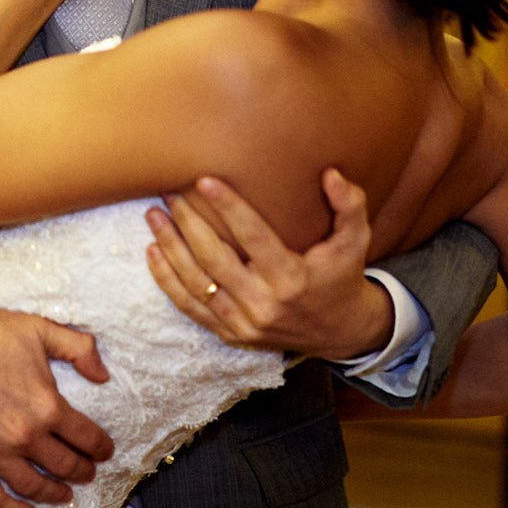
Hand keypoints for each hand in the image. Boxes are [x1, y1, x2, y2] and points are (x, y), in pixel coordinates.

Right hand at [0, 292, 113, 507]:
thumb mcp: (38, 328)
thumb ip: (79, 348)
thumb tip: (103, 375)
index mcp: (47, 405)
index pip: (87, 437)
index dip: (102, 447)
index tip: (105, 452)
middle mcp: (24, 435)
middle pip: (65, 466)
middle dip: (83, 471)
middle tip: (88, 472)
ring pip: (35, 486)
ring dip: (55, 494)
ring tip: (65, 495)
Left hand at [144, 168, 392, 360]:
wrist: (340, 332)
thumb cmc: (343, 276)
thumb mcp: (355, 241)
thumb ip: (348, 205)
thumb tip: (331, 173)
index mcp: (292, 279)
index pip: (253, 237)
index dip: (228, 207)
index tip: (204, 179)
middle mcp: (264, 304)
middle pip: (214, 258)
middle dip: (187, 222)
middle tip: (169, 191)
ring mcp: (244, 323)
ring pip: (195, 283)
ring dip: (170, 247)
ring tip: (153, 215)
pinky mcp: (231, 334)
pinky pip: (190, 307)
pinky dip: (167, 280)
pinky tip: (152, 251)